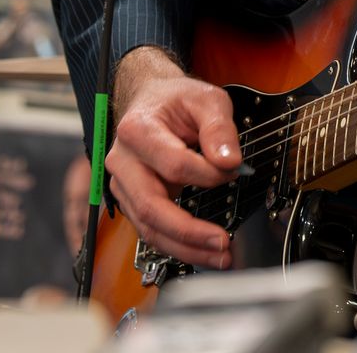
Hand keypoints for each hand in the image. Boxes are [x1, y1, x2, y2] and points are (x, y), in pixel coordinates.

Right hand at [106, 48, 242, 268]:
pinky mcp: (132, 201)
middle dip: (189, 231)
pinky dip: (178, 246)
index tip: (234, 171)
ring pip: (148, 228)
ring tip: (220, 256)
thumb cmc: (175, 100)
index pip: (173, 164)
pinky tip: (204, 251)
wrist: (152, 101)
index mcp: (137, 130)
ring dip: (186, 248)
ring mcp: (123, 185)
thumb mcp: (205, 99)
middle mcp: (123, 161)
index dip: (207, 174)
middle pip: (150, 206)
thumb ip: (219, 128)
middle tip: (223, 242)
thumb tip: (229, 161)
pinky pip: (152, 231)